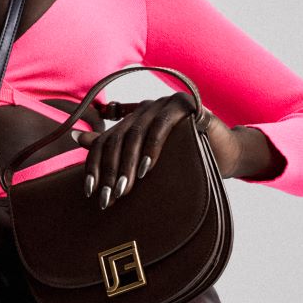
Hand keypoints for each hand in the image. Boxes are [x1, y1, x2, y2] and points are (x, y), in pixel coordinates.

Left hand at [74, 94, 241, 208]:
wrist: (225, 153)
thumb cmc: (186, 157)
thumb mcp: (147, 159)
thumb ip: (116, 147)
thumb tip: (77, 137)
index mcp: (132, 119)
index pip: (105, 141)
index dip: (94, 165)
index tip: (90, 192)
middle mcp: (144, 108)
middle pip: (117, 138)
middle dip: (110, 171)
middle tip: (109, 197)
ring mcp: (162, 104)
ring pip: (135, 134)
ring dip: (128, 164)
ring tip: (125, 189)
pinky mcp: (182, 105)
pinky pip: (160, 127)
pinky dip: (152, 149)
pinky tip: (147, 169)